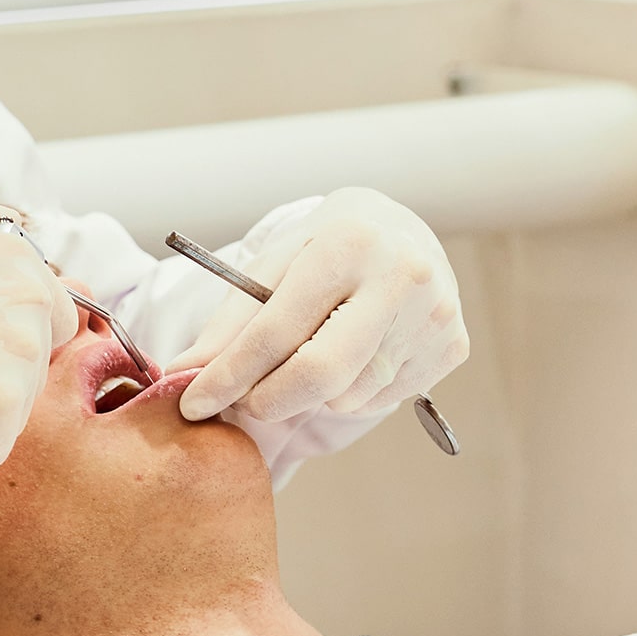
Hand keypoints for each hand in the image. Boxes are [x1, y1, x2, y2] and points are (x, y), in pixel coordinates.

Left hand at [168, 188, 468, 422]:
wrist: (400, 230)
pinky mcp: (451, 346)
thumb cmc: (325, 248)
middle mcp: (402, 276)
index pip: (275, 331)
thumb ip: (230, 322)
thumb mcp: (274, 266)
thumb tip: (185, 376)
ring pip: (347, 395)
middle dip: (268, 400)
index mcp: (349, 243)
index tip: (191, 405)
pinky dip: (349, 392)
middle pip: (320, 375)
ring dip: (311, 393)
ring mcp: (434, 315)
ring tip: (312, 353)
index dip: (227, 376)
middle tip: (243, 402)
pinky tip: (353, 354)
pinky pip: (377, 400)